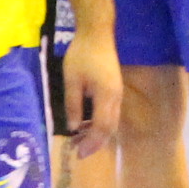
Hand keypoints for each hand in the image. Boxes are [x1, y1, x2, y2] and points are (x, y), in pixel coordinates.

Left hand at [59, 32, 120, 152]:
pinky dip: (99, 124)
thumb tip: (74, 127)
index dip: (91, 142)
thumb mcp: (71, 80)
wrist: (97, 33)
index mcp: (106, 96)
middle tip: (79, 152)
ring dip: (97, 134)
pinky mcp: (114, 89)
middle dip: (95, 143)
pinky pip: (110, 113)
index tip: (78, 154)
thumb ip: (73, 104)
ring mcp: (117, 93)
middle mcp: (116, 98)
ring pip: (111, 121)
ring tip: (79, 140)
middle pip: (109, 128)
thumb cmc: (82, 55)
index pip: (101, 127)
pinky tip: (86, 124)